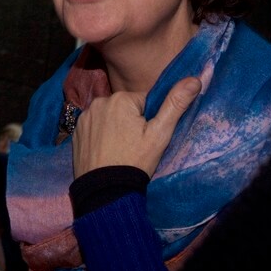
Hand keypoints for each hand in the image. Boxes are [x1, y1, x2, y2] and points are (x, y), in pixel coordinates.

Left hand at [71, 77, 201, 177]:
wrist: (105, 191)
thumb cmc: (136, 161)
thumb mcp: (160, 134)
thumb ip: (175, 104)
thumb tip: (194, 79)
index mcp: (121, 98)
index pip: (144, 101)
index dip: (149, 120)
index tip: (146, 138)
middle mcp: (99, 101)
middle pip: (125, 108)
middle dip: (131, 122)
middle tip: (133, 146)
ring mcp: (84, 117)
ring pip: (109, 116)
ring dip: (115, 127)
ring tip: (119, 150)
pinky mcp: (76, 131)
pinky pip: (94, 127)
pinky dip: (100, 135)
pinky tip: (105, 151)